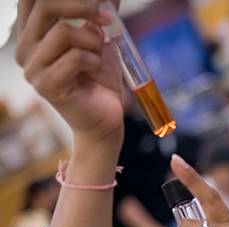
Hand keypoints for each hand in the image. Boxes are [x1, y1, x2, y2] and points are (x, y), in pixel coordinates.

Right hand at [15, 0, 123, 145]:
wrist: (105, 119)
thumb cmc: (99, 80)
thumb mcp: (101, 41)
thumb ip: (100, 17)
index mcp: (33, 34)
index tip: (96, 0)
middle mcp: (26, 48)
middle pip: (46, 5)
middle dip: (84, 5)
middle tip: (108, 18)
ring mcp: (33, 68)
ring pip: (63, 32)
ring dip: (92, 41)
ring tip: (99, 55)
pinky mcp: (46, 86)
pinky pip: (74, 57)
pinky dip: (94, 60)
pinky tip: (95, 70)